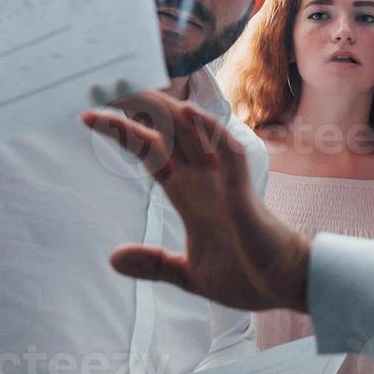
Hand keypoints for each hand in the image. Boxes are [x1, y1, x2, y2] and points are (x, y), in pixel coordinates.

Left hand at [82, 91, 311, 312]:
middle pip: (166, 133)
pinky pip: (227, 152)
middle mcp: (204, 182)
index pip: (150, 153)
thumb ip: (155, 263)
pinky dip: (209, 131)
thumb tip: (113, 258)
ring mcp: (223, 183)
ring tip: (134, 88)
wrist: (284, 288)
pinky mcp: (243, 192)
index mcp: (189, 196)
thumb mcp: (189, 275)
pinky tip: (187, 113)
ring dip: (163, 111)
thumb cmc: (248, 276)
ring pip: (192, 135)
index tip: (89, 116)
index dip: (123, 133)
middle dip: (136, 109)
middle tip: (103, 85)